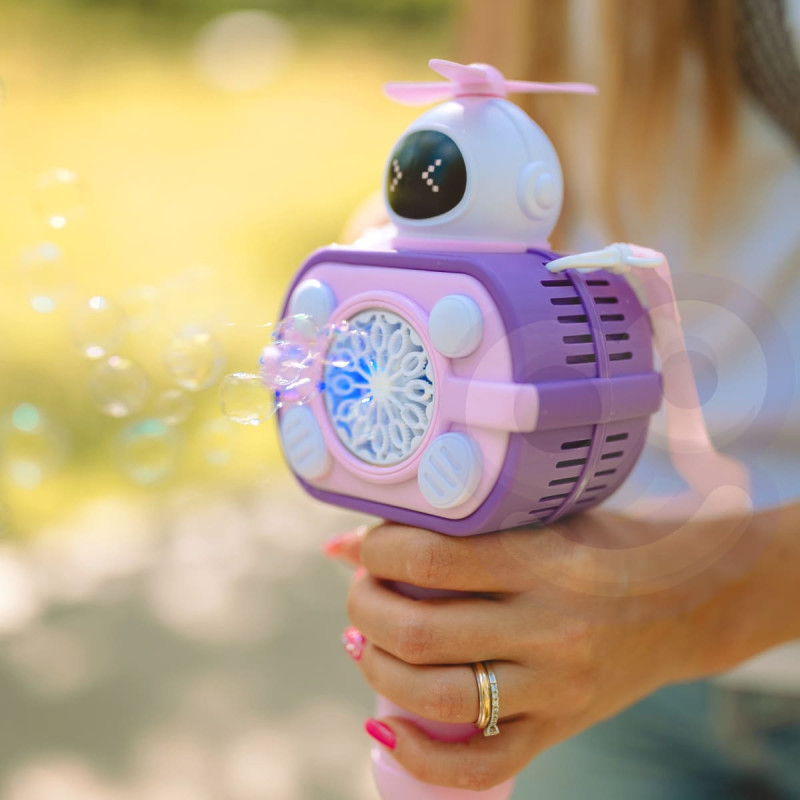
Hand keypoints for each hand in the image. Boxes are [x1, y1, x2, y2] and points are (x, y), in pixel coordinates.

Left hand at [328, 508, 774, 791]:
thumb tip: (341, 544)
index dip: (378, 551)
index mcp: (545, 559)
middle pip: (423, 630)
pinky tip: (385, 722)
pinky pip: (482, 761)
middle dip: (365, 610)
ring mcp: (557, 685)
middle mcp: (550, 626)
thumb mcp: (541, 517)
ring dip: (378, 669)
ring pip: (441, 696)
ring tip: (362, 644)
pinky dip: (420, 753)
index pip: (433, 556)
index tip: (366, 548)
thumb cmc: (603, 544)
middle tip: (359, 594)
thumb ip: (454, 526)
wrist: (690, 601)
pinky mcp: (562, 726)